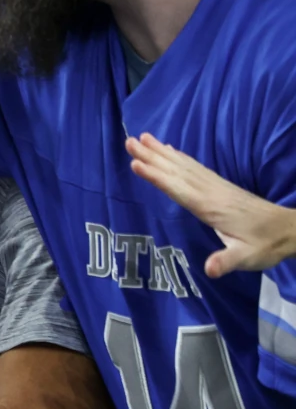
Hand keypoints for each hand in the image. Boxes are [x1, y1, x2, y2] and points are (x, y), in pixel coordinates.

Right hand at [126, 133, 295, 275]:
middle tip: (129, 141)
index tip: (135, 163)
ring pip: (184, 166)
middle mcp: (211, 191)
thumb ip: (226, 261)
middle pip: (177, 171)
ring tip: (142, 138)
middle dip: (152, 157)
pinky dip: (179, 157)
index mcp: (211, 207)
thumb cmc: (265, 245)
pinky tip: (170, 151)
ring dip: (161, 152)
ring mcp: (216, 186)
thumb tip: (208, 270)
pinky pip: (195, 167)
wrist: (289, 230)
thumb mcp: (247, 257)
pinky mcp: (220, 186)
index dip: (157, 177)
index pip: (178, 189)